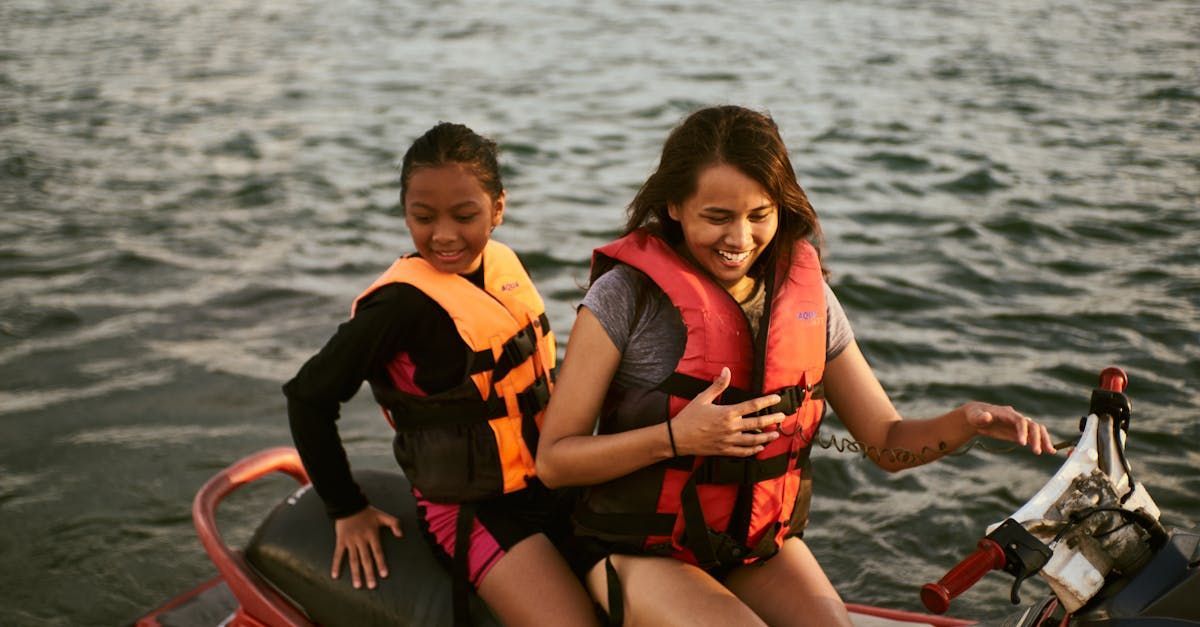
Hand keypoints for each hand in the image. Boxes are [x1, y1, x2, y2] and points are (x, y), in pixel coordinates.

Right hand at [332, 505, 402, 588]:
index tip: (384, 575)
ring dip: (355, 573)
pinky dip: (336, 565)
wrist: (349, 504)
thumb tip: (401, 535)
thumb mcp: (383, 516)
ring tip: (357, 585)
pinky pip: (338, 554)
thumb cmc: (367, 512)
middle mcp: (361, 539)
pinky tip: (335, 576)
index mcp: (372, 534)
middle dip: (369, 573)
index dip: (381, 563)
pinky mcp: (341, 541)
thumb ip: (394, 524)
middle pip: (366, 559)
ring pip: (353, 560)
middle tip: (372, 586)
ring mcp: (350, 541)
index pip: (377, 551)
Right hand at [670, 367, 786, 456]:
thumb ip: (717, 385)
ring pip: (753, 440)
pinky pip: (743, 452)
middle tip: (782, 416)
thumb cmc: (689, 417)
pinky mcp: (724, 450)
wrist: (677, 438)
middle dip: (772, 419)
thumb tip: (726, 371)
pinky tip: (760, 448)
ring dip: (767, 437)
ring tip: (776, 434)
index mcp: (727, 413)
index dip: (767, 402)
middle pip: (758, 423)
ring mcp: (729, 441)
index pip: (752, 406)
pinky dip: (753, 450)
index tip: (777, 399)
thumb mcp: (702, 398)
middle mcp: (731, 427)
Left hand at [963, 402, 1055, 454]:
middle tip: (1037, 452)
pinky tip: (1047, 451)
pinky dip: (1040, 443)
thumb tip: (987, 417)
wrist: (977, 417)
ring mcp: (1019, 426)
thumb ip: (980, 417)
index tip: (1022, 443)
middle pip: (1032, 425)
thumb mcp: (974, 416)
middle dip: (1036, 438)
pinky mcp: (1019, 433)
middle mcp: (1017, 418)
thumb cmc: (975, 415)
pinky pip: (1032, 437)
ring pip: (1036, 431)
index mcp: (1007, 413)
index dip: (1022, 431)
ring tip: (1050, 452)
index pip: (1020, 421)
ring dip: (1044, 440)